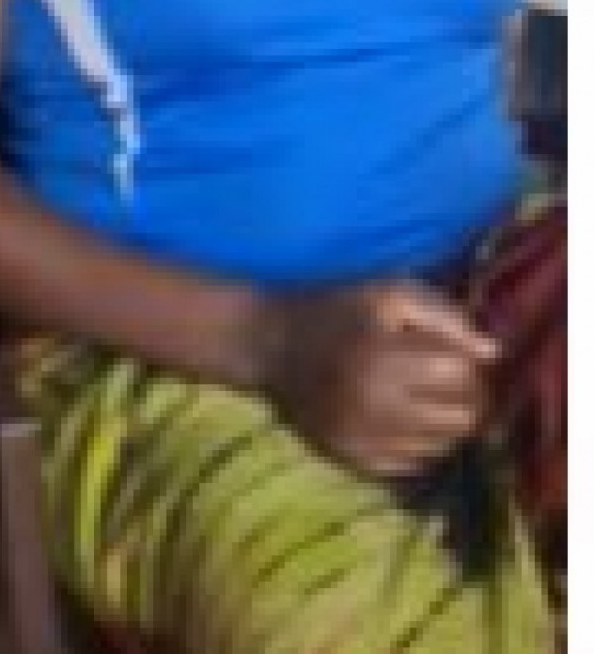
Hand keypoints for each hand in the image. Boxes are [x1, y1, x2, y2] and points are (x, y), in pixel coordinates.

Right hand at [255, 281, 498, 479]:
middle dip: (461, 396)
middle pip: (461, 419)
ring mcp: (366, 441)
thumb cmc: (333, 310)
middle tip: (437, 377)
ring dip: (440, 422)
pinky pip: (413, 464)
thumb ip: (444, 314)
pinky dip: (414, 442)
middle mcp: (377, 407)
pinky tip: (393, 415)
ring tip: (416, 396)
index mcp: (385, 359)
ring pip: (442, 447)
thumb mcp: (385, 292)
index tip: (445, 350)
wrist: (266, 344)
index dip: (463, 362)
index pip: (463, 377)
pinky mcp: (355, 462)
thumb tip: (491, 352)